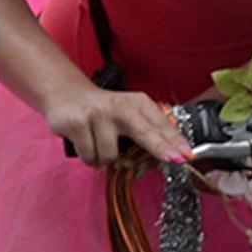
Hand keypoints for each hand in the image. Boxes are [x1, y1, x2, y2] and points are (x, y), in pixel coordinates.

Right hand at [45, 78, 187, 167]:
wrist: (65, 92)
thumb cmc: (102, 110)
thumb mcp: (129, 114)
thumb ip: (147, 131)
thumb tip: (170, 155)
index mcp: (137, 103)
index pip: (160, 125)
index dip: (174, 142)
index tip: (186, 154)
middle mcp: (119, 106)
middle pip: (144, 132)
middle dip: (160, 148)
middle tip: (174, 159)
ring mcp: (97, 114)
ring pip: (110, 155)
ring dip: (106, 159)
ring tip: (100, 147)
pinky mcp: (76, 123)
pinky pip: (89, 156)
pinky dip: (89, 158)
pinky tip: (87, 145)